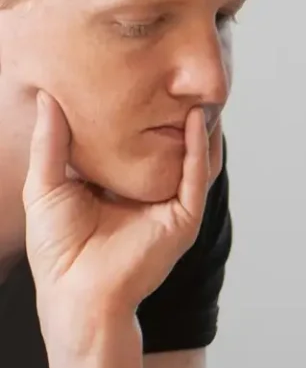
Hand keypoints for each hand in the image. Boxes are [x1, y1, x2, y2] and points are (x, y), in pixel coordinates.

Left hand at [25, 94, 218, 346]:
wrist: (76, 293)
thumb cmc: (58, 250)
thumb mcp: (47, 183)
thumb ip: (51, 141)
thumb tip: (45, 96)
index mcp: (117, 186)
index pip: (132, 142)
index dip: (134, 112)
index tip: (131, 74)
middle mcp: (147, 194)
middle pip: (166, 145)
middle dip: (172, 112)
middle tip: (173, 74)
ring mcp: (168, 207)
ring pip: (191, 157)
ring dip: (197, 125)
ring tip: (195, 89)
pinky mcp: (183, 220)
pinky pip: (196, 177)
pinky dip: (199, 148)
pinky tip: (196, 121)